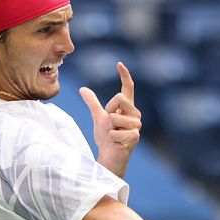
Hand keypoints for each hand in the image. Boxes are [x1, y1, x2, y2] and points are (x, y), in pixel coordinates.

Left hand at [79, 62, 141, 177]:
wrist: (109, 156)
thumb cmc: (106, 138)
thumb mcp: (98, 118)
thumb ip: (92, 103)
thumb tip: (82, 89)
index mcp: (127, 108)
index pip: (128, 88)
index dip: (124, 75)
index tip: (119, 64)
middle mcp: (135, 114)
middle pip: (119, 97)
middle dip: (109, 110)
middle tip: (110, 124)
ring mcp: (137, 126)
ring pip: (115, 116)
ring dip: (109, 127)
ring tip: (114, 135)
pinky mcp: (135, 137)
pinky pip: (115, 131)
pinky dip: (111, 137)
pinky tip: (116, 143)